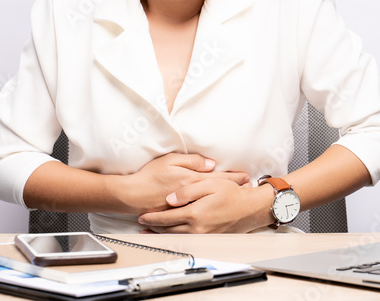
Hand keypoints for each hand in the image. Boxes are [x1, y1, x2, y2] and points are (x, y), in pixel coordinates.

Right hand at [112, 153, 249, 213]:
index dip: (233, 177)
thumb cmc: (149, 176)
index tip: (246, 177)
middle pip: (218, 193)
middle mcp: (192, 197)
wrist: (131, 195)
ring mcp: (186, 209)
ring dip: (225, 204)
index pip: (217, 178)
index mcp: (191, 180)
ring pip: (211, 206)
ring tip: (238, 202)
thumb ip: (192, 161)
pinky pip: (199, 216)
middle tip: (247, 189)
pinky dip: (211, 214)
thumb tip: (211, 164)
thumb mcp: (170, 160)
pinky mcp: (179, 217)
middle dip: (234, 191)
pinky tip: (218, 214)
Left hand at [137, 178, 275, 233]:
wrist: (250, 209)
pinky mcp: (208, 238)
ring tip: (151, 231)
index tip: (143, 215)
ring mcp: (203, 235)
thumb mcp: (210, 184)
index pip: (167, 218)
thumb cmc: (233, 194)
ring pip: (176, 237)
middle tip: (142, 223)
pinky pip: (187, 239)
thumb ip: (188, 190)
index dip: (153, 217)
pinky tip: (171, 234)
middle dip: (154, 227)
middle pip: (169, 230)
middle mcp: (197, 228)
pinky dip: (175, 237)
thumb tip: (170, 199)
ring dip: (162, 234)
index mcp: (195, 213)